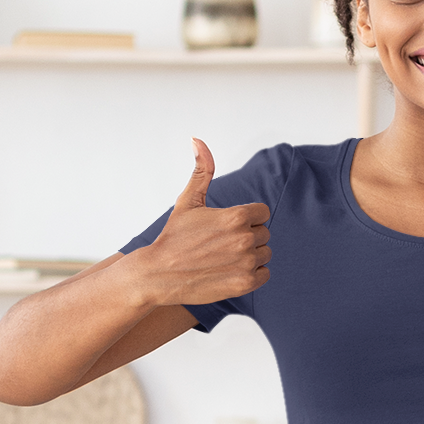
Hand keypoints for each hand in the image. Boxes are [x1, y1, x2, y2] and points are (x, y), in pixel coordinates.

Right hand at [133, 138, 270, 306]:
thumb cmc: (174, 236)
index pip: (262, 212)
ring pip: (265, 254)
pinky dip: (252, 274)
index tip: (227, 226)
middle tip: (221, 244)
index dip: (246, 218)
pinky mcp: (245, 283)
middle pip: (264, 233)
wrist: (159, 275)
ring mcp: (246, 263)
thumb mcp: (188, 201)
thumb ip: (202, 171)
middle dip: (247, 236)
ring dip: (250, 256)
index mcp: (236, 216)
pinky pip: (264, 274)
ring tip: (224, 257)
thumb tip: (198, 140)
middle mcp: (244, 239)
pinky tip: (230, 270)